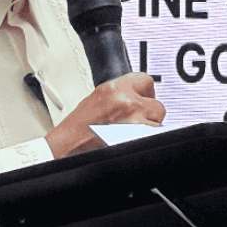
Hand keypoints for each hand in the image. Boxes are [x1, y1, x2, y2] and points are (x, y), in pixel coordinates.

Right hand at [47, 73, 165, 158]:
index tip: (145, 98)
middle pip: (157, 103)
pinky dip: (148, 137)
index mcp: (114, 88)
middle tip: (140, 119)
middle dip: (150, 112)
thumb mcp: (97, 99)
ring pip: (158, 120)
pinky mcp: (139, 136)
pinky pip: (155, 134)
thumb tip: (134, 95)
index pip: (145, 80)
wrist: (69, 145)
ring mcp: (134, 119)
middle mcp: (126, 101)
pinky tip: (134, 139)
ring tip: (134, 131)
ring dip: (150, 126)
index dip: (147, 92)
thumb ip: (119, 94)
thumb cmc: (77, 128)